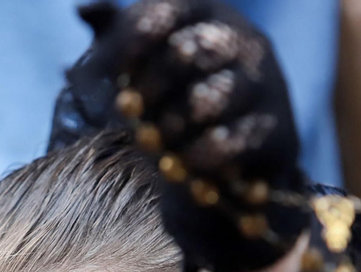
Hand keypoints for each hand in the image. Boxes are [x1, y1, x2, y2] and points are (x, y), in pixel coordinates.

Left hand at [70, 0, 307, 271]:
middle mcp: (244, 42)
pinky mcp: (277, 132)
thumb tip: (83, 8)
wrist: (226, 165)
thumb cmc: (176, 102)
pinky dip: (198, 157)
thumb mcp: (145, 65)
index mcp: (209, 15)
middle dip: (152, 86)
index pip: (169, 9)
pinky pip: (234, 141)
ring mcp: (265, 85)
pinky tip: (179, 166)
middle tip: (133, 111)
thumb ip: (117, 34)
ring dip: (172, 125)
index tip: (118, 71)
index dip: (136, 37)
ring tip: (155, 142)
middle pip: (191, 51)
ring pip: (212, 97)